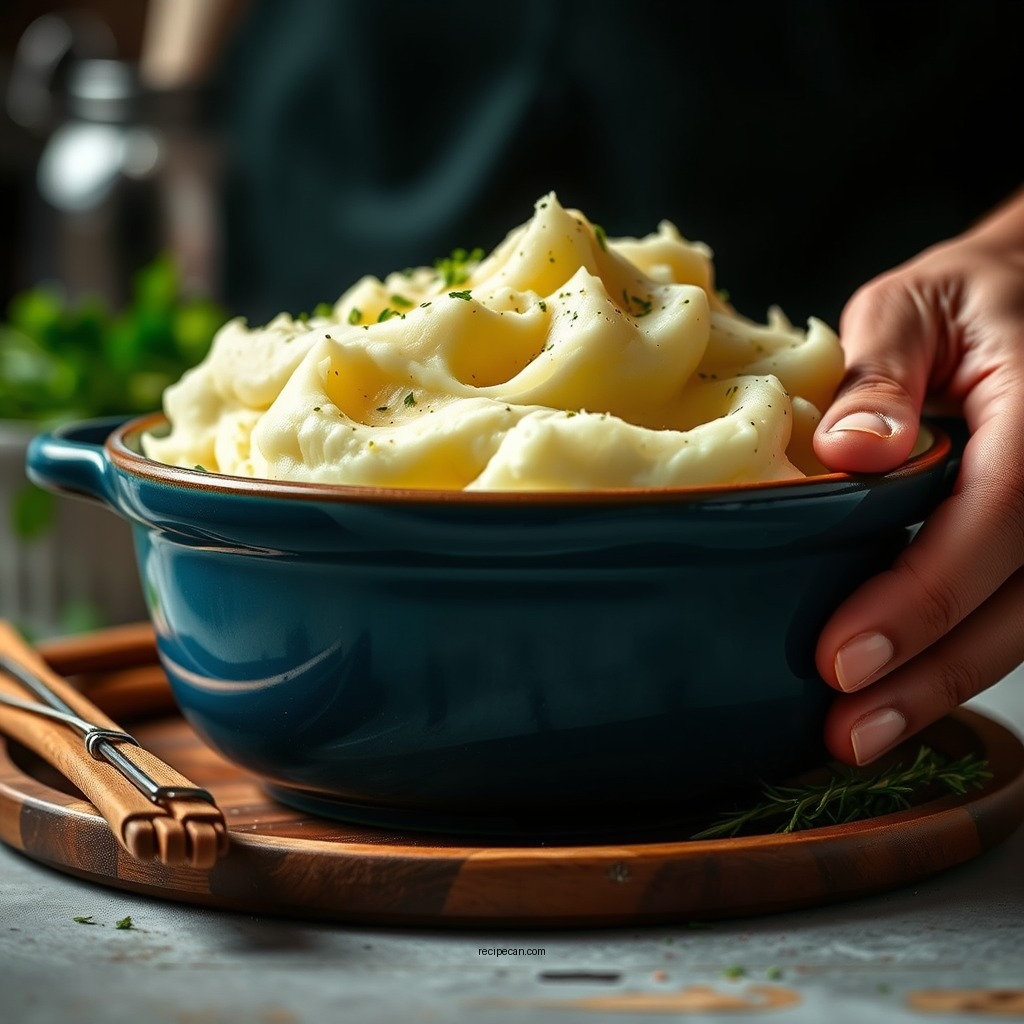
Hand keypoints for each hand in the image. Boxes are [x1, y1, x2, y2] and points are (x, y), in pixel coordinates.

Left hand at [812, 191, 1023, 764]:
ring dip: (947, 686)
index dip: (924, 597)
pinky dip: (963, 657)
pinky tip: (903, 693)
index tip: (841, 658)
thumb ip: (880, 372)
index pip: (1000, 515)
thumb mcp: (910, 306)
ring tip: (861, 736)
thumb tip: (855, 450)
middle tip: (846, 735)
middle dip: (933, 675)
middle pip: (1023, 599)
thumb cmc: (964, 302)